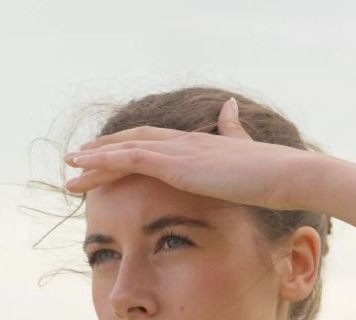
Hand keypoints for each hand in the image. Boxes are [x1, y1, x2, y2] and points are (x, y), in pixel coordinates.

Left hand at [63, 97, 312, 211]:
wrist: (286, 176)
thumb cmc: (271, 175)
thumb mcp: (245, 152)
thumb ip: (232, 132)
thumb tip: (228, 108)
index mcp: (196, 145)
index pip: (152, 144)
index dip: (126, 149)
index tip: (105, 157)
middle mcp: (182, 143)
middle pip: (133, 144)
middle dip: (103, 152)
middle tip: (77, 160)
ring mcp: (178, 151)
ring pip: (124, 150)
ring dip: (94, 158)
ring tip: (69, 166)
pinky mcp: (176, 164)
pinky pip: (130, 159)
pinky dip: (103, 161)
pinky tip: (82, 165)